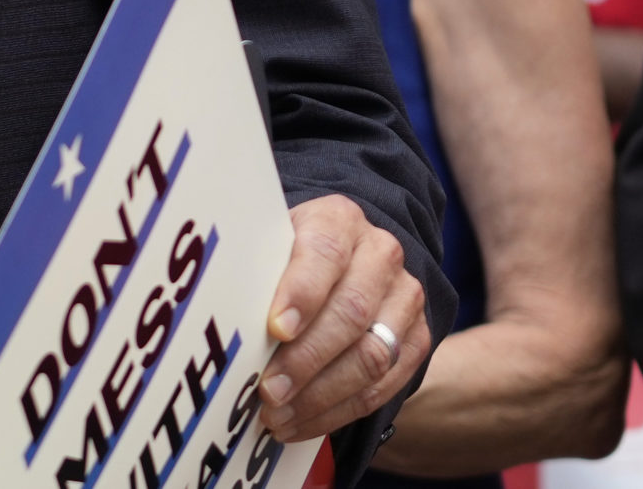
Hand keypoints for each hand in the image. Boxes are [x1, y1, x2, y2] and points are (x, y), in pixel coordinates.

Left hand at [257, 194, 431, 442]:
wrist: (345, 263)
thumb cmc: (288, 258)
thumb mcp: (271, 246)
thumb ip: (256, 270)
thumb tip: (224, 313)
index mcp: (339, 220)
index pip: (324, 252)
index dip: (301, 292)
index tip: (275, 328)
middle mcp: (380, 254)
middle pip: (350, 312)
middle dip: (306, 359)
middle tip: (268, 391)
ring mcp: (405, 298)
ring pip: (371, 355)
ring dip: (320, 395)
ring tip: (278, 416)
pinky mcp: (418, 340)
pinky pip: (384, 385)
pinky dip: (339, 411)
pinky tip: (301, 422)